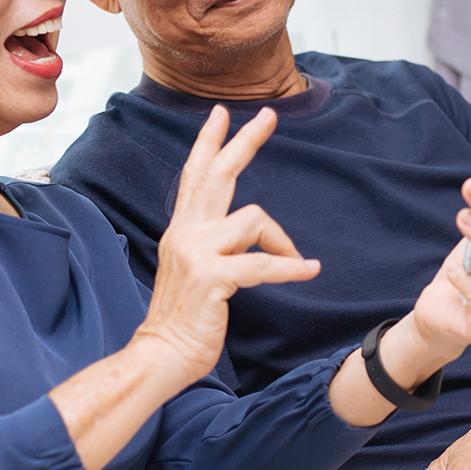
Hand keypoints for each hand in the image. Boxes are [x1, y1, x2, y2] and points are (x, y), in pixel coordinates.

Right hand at [134, 106, 319, 385]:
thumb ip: (214, 246)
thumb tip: (248, 235)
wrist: (161, 355)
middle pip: (218, 174)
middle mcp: (185, 233)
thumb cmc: (184, 320)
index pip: (195, 176)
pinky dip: (290, 267)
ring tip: (296, 262)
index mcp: (182, 231)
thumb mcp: (196, 272)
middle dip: (244, 142)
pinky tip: (309, 270)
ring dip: (282, 242)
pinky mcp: (211, 276)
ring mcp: (196, 252)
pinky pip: (263, 264)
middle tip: (267, 115)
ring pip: (254, 219)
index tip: (222, 113)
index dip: (209, 143)